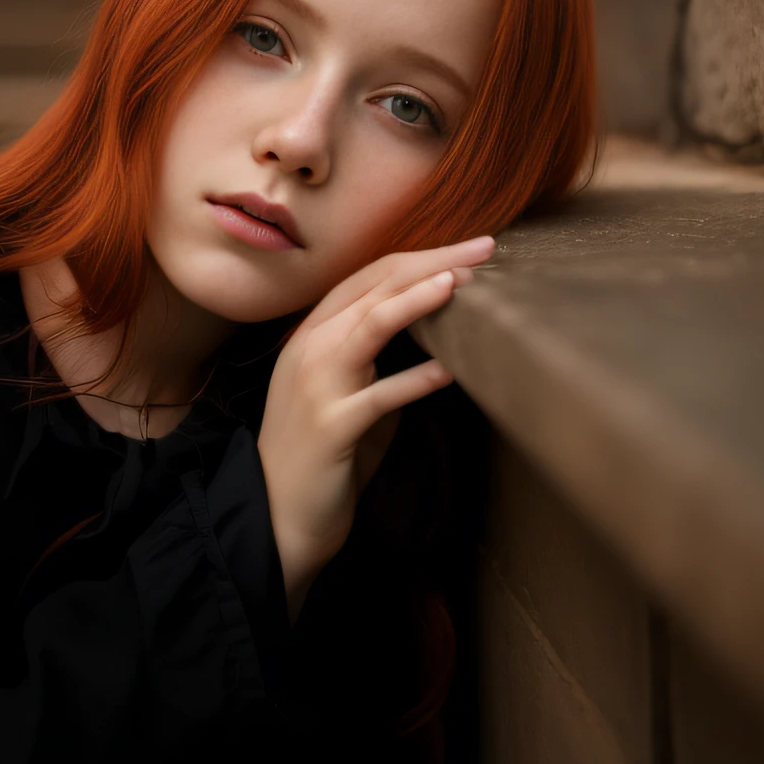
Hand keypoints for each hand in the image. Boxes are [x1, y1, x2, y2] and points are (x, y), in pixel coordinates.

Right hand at [258, 235, 494, 621]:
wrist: (278, 516)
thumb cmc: (322, 455)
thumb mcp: (347, 393)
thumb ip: (379, 360)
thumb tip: (435, 336)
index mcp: (313, 335)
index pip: (370, 277)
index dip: (422, 256)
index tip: (470, 247)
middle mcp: (310, 349)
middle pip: (375, 287)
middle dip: (433, 262)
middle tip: (485, 247)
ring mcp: (317, 386)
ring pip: (370, 325)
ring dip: (418, 299)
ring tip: (461, 282)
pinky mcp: (331, 428)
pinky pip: (380, 396)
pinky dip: (416, 380)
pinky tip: (450, 370)